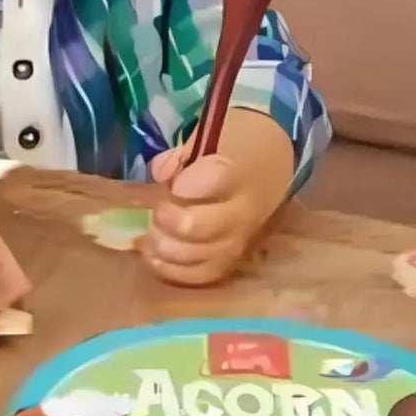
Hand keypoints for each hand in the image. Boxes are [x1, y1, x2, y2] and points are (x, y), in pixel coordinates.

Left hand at [143, 143, 270, 285]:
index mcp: (239, 175)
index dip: (191, 185)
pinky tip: (153, 258)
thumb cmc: (233, 154)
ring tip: (147, 238)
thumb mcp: (211, 141)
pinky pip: (204, 275)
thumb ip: (181, 157)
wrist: (268, 175)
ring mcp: (238, 242)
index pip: (218, 180)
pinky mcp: (232, 262)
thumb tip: (159, 173)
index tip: (174, 186)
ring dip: (168, 249)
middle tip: (157, 212)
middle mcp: (242, 213)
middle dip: (172, 222)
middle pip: (204, 226)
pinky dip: (175, 271)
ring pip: (202, 256)